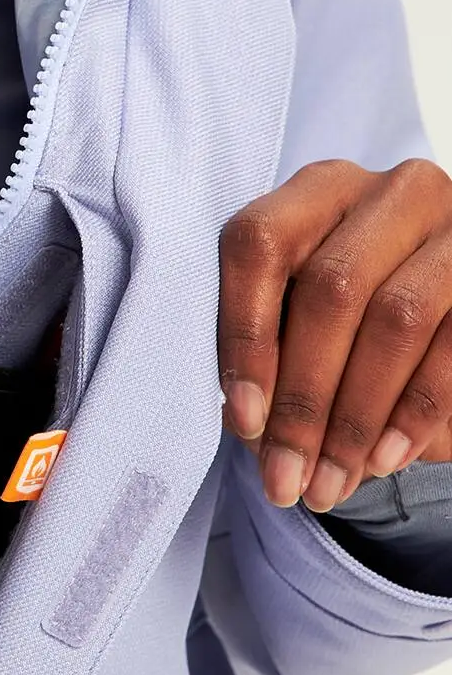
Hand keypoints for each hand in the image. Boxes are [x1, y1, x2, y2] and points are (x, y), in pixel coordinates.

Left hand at [219, 158, 451, 510]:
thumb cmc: (353, 325)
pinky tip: (383, 460)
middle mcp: (390, 192)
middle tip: (284, 479)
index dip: (244, 337)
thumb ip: (273, 351)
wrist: (441, 324)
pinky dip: (414, 411)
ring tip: (328, 484)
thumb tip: (250, 421)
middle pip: (330, 289)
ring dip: (355, 417)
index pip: (259, 245)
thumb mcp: (304, 320)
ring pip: (394, 319)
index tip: (243, 422)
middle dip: (302, 400)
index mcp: (318, 191)